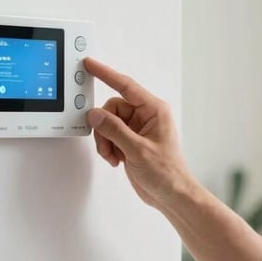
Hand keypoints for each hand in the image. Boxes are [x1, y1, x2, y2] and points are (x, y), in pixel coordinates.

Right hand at [83, 58, 191, 207]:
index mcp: (155, 110)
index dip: (106, 74)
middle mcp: (146, 117)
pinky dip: (108, 147)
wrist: (171, 195)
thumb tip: (95, 114)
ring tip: (114, 156)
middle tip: (108, 146)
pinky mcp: (130, 141)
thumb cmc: (167, 173)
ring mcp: (137, 129)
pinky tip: (117, 159)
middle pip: (112, 109)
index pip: (126, 86)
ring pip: (108, 123)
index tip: (90, 65)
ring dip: (105, 140)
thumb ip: (114, 130)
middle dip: (104, 128)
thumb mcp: (137, 150)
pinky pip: (110, 135)